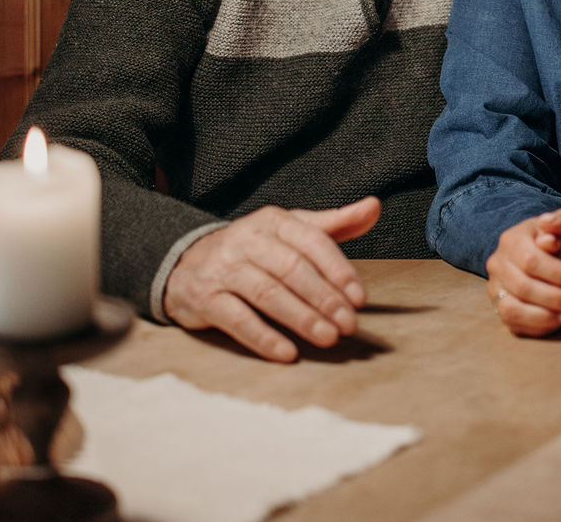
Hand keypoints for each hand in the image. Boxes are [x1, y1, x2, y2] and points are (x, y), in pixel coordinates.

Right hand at [163, 197, 378, 361]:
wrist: (186, 263)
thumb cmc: (253, 250)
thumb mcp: (290, 230)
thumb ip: (333, 224)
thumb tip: (374, 207)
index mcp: (273, 221)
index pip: (312, 242)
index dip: (338, 271)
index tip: (359, 298)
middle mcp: (246, 240)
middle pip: (292, 269)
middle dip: (325, 299)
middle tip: (348, 325)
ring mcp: (223, 268)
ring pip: (267, 293)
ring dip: (301, 318)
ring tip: (327, 338)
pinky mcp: (203, 297)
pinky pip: (236, 319)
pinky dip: (263, 337)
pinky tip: (287, 352)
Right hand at [486, 209, 560, 336]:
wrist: (550, 255)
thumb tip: (547, 225)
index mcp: (512, 239)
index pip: (531, 260)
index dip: (558, 274)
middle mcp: (497, 263)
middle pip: (523, 286)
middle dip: (557, 297)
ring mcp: (495, 288)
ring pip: (513, 309)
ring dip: (545, 315)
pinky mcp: (500, 308)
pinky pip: (513, 324)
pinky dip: (538, 325)